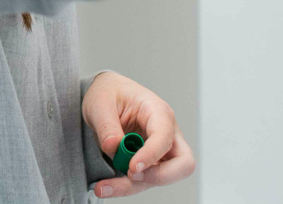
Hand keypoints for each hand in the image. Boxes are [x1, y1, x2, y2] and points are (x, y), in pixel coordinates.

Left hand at [82, 70, 195, 197]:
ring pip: (160, 178)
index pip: (164, 136)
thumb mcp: (99, 103)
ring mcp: (161, 150)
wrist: (106, 97)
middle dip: (160, 176)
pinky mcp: (149, 163)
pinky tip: (105, 186)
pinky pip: (144, 180)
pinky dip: (126, 186)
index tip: (132, 166)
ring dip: (133, 186)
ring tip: (103, 188)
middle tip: (132, 175)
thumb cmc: (109, 93)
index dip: (152, 154)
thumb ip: (106, 126)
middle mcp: (166, 133)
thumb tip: (113, 147)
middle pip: (183, 163)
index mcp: (157, 111)